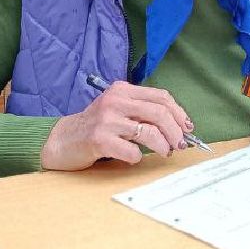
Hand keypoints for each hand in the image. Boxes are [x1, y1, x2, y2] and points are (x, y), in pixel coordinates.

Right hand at [41, 81, 193, 169]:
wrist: (61, 140)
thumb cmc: (96, 127)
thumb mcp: (118, 110)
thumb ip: (142, 112)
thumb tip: (179, 126)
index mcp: (122, 90)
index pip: (161, 97)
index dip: (179, 113)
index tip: (187, 128)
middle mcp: (115, 101)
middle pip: (159, 113)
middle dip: (176, 131)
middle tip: (179, 145)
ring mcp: (106, 120)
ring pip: (149, 132)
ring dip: (163, 146)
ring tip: (164, 152)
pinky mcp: (99, 140)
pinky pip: (132, 151)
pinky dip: (138, 158)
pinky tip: (132, 158)